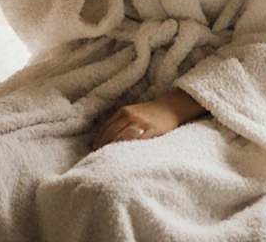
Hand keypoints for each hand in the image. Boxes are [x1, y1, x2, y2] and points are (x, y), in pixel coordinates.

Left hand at [90, 90, 206, 149]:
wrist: (171, 107)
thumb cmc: (150, 112)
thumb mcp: (133, 112)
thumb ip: (121, 122)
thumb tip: (105, 137)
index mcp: (124, 111)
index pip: (107, 127)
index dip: (99, 139)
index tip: (94, 149)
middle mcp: (131, 116)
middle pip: (112, 133)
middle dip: (103, 146)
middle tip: (97, 157)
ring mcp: (142, 123)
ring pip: (123, 137)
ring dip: (114, 149)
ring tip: (108, 159)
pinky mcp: (152, 130)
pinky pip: (138, 141)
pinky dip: (130, 148)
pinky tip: (125, 156)